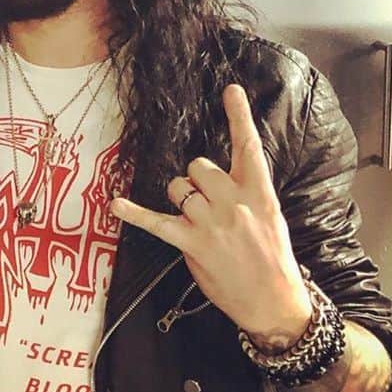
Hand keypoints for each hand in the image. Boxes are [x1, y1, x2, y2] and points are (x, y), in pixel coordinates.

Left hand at [110, 85, 311, 344]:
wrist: (275, 302)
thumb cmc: (271, 258)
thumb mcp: (269, 216)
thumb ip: (244, 192)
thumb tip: (214, 178)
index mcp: (259, 192)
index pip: (249, 146)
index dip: (239, 116)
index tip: (230, 90)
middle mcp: (235, 201)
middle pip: (198, 165)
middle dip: (196, 179)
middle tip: (207, 204)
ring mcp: (212, 222)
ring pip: (179, 187)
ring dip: (181, 198)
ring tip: (195, 220)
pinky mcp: (192, 243)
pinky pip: (157, 222)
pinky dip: (134, 213)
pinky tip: (116, 204)